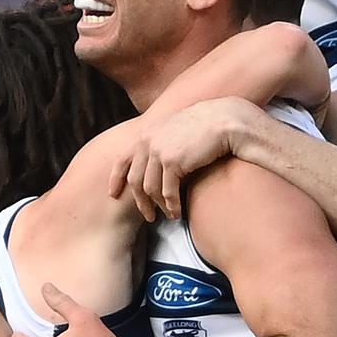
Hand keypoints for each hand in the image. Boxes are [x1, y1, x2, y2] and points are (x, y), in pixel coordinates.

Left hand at [108, 97, 254, 220]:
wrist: (223, 120)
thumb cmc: (203, 126)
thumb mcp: (173, 129)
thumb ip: (159, 142)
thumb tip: (153, 162)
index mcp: (145, 134)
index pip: (122, 160)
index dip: (116, 179)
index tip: (114, 193)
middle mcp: (147, 142)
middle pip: (135, 180)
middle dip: (140, 201)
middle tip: (148, 215)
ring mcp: (159, 152)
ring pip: (150, 189)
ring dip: (158, 206)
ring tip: (168, 215)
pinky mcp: (173, 162)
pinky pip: (167, 192)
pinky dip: (171, 206)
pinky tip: (177, 213)